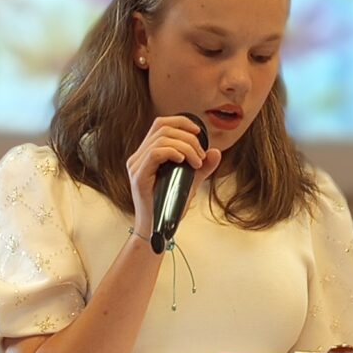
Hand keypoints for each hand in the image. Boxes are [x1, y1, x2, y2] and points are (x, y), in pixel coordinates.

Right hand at [125, 111, 220, 238]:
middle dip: (188, 138)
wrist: (156, 229)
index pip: (160, 124)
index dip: (181, 122)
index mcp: (146, 154)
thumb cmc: (169, 206)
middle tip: (200, 156)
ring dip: (185, 147)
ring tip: (196, 162)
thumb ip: (202, 167)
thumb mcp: (190, 182)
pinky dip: (174, 152)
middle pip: (162, 127)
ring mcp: (136, 166)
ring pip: (161, 139)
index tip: (199, 134)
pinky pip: (155, 153)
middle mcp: (138, 157)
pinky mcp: (139, 176)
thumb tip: (216, 152)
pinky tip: (184, 162)